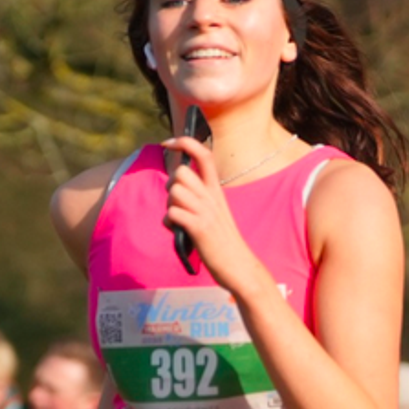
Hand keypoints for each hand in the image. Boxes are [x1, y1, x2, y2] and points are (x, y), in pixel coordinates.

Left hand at [163, 135, 259, 291]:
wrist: (240, 266)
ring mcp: (206, 212)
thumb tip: (176, 190)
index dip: (184, 142)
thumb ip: (199, 198)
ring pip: (175, 191)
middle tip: (176, 201)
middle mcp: (212, 197)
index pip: (204, 154)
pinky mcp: (200, 229)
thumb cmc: (223, 242)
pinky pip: (173, 213)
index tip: (168, 142)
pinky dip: (169, 222)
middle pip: (181, 172)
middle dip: (171, 184)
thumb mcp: (215, 212)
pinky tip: (178, 230)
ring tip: (178, 219)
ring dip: (169, 204)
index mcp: (217, 191)